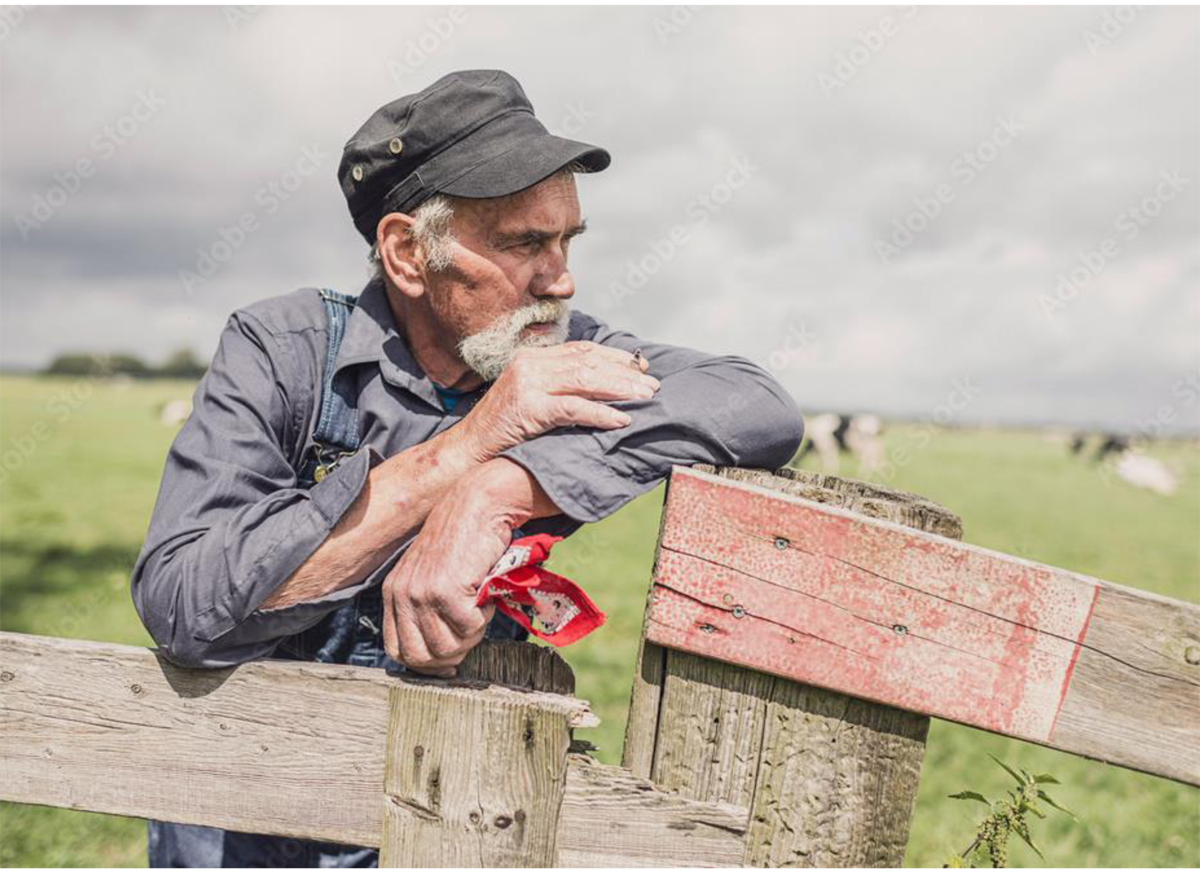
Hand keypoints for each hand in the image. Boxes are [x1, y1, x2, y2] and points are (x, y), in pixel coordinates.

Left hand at [381, 459, 540, 675]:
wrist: (478, 505)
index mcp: (393, 593)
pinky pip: (470, 628)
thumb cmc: (463, 540)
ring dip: (472, 635)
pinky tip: (486, 594)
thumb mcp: (431, 574)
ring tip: (480, 609)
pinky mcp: (446, 590)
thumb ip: (427, 609)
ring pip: (447, 646)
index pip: (397, 650)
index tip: (449, 664)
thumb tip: (443, 662)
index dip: (425, 664)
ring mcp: (421, 593)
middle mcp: (402, 594)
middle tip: (472, 634)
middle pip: (420, 657)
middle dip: (451, 655)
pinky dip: (485, 617)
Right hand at [458, 342, 658, 461]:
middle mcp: (530, 364)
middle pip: (588, 362)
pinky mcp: (528, 408)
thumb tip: (597, 389)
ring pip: (585, 379)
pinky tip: (621, 419)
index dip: (615, 357)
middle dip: (625, 372)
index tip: (641, 366)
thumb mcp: (530, 399)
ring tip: (646, 398)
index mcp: (532, 358)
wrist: (469, 451)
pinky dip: (601, 413)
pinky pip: (573, 407)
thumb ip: (557, 387)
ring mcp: (528, 384)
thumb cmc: (503, 431)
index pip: (582, 350)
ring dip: (621, 389)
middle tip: (654, 385)